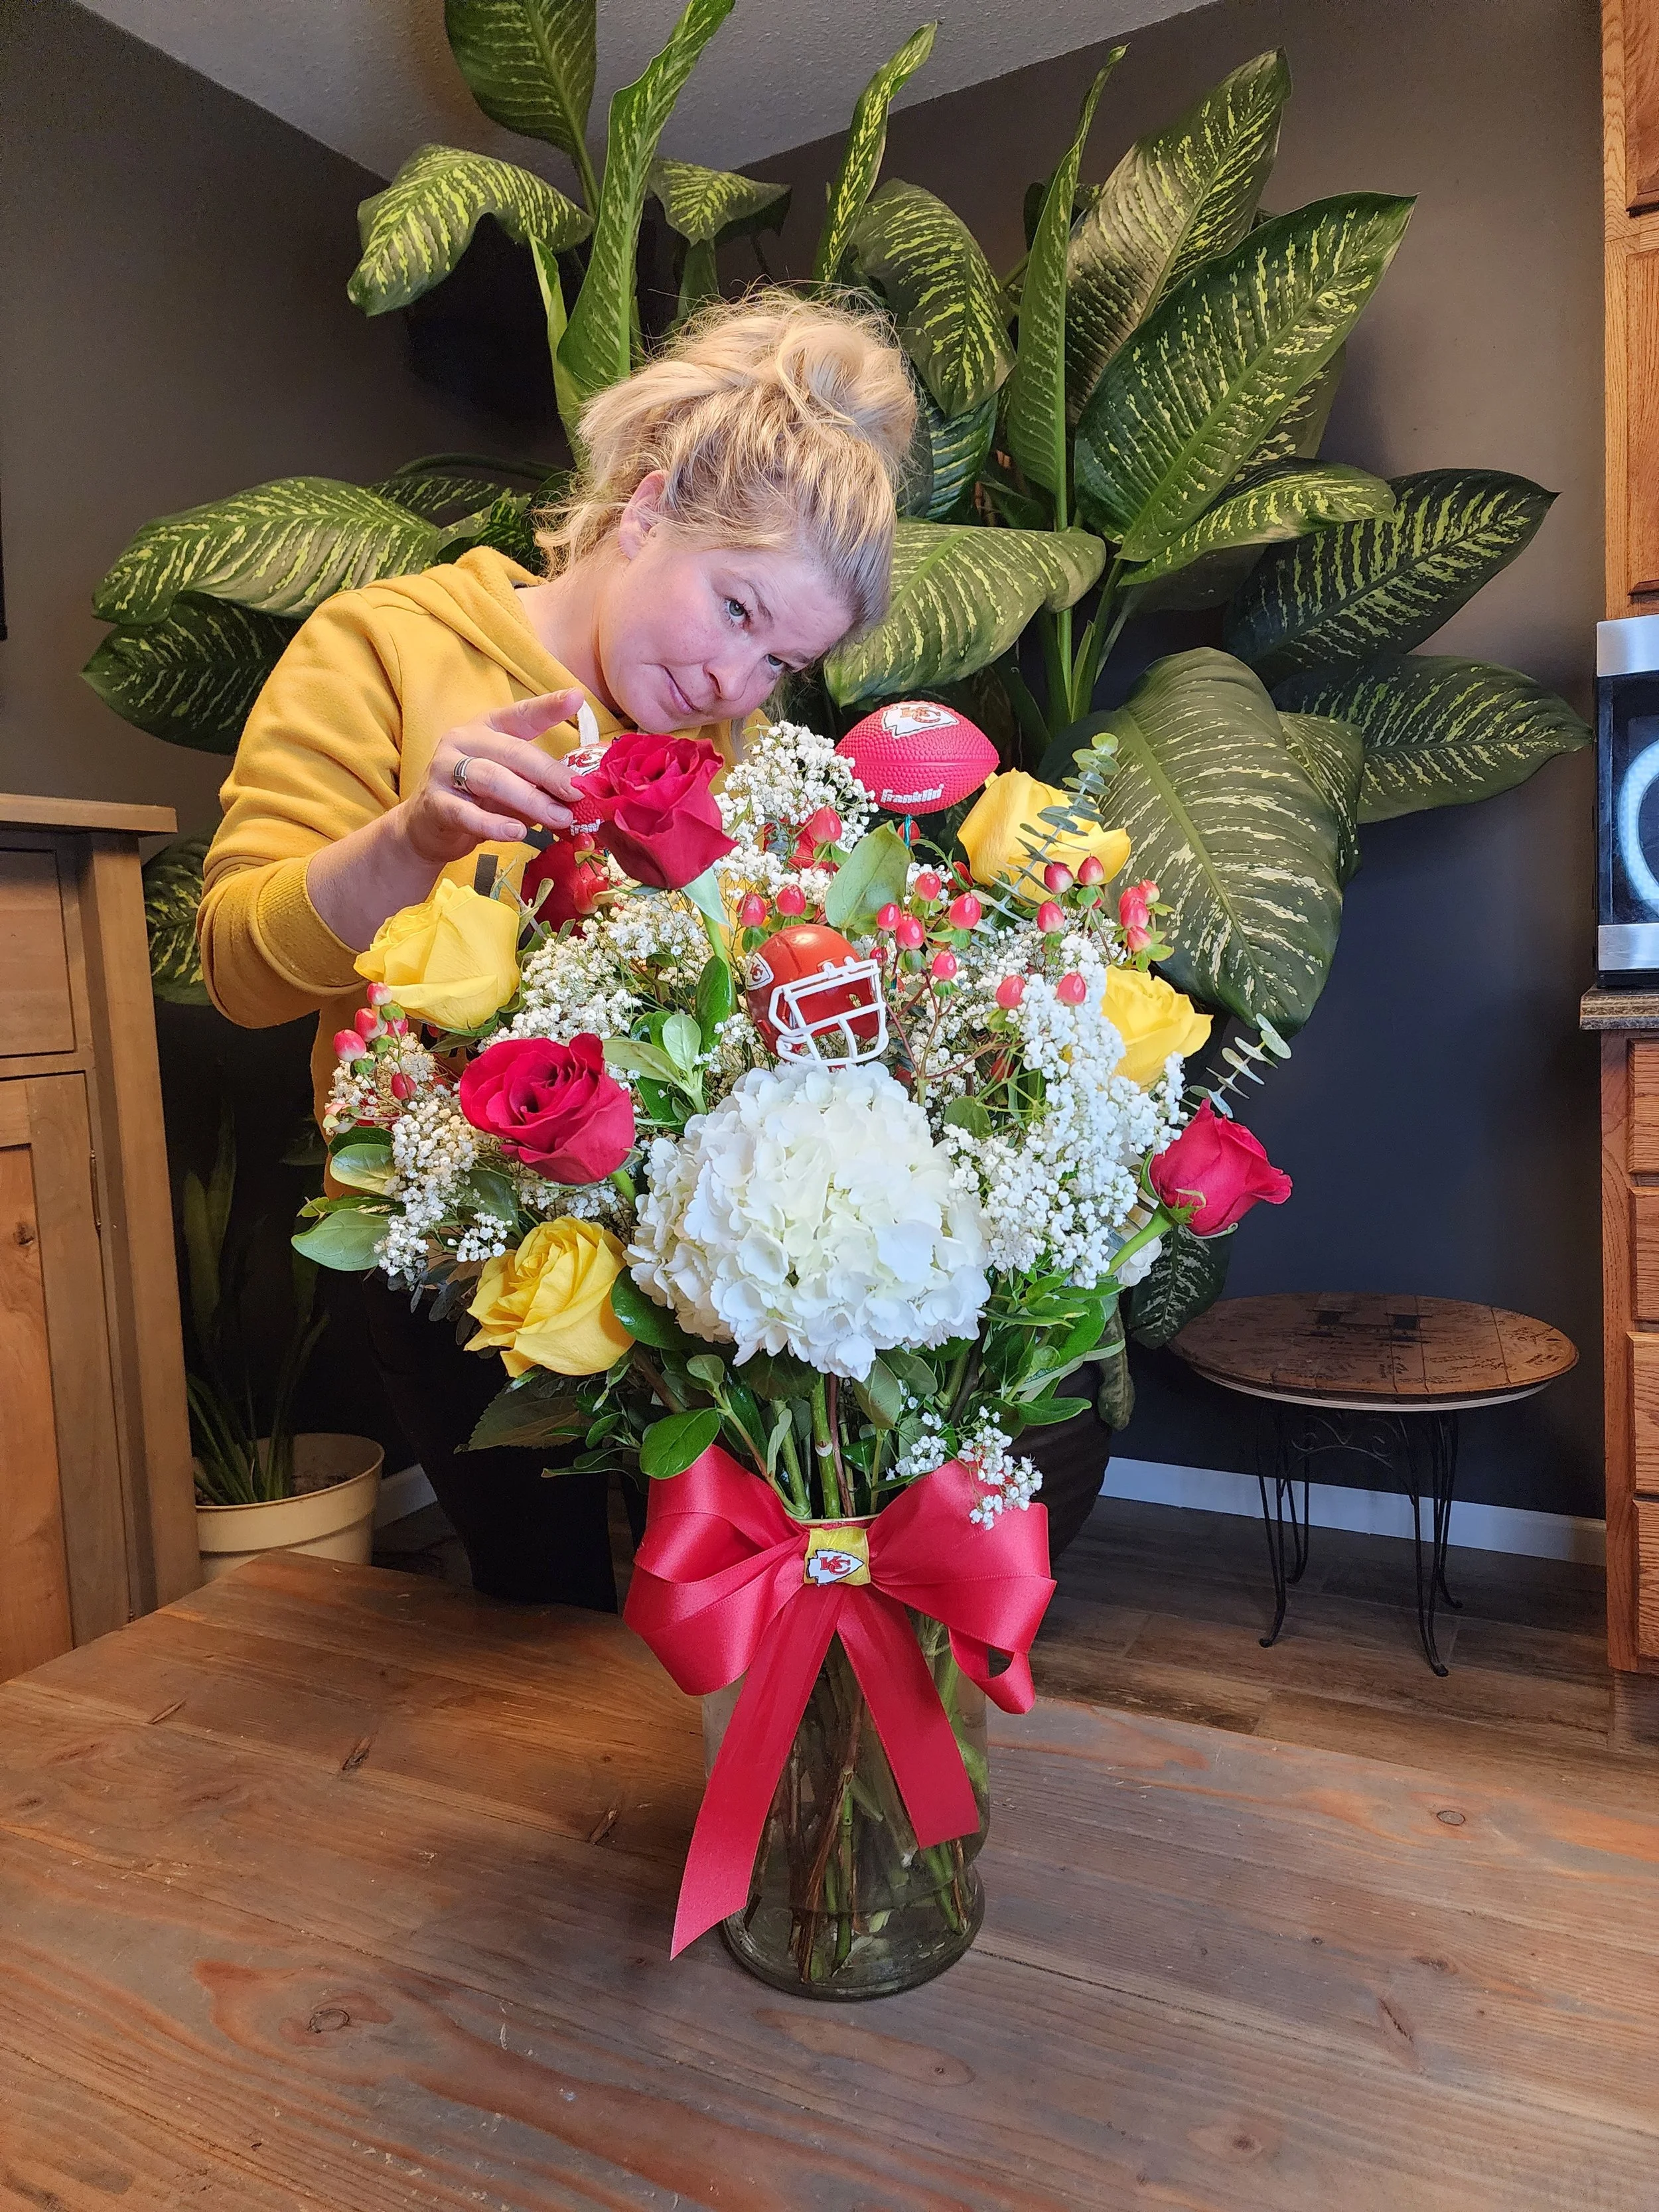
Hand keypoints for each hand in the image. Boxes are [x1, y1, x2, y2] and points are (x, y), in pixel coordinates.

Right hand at [401, 689, 588, 866]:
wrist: (427, 828)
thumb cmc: (477, 799)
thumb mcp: (511, 785)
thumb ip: (538, 784)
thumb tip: (576, 796)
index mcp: (487, 728)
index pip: (520, 715)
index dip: (547, 707)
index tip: (575, 698)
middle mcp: (464, 741)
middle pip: (512, 752)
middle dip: (548, 774)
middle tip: (576, 793)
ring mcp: (444, 769)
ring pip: (492, 779)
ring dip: (530, 800)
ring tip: (558, 818)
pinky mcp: (433, 802)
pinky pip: (467, 813)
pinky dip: (494, 824)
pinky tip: (516, 832)